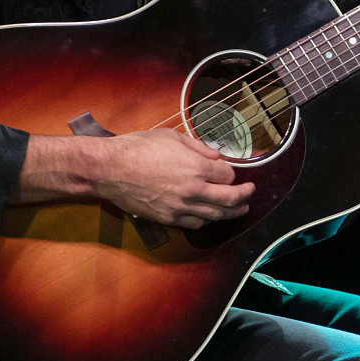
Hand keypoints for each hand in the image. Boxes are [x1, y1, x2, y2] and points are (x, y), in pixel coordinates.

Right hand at [92, 128, 254, 229]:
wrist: (109, 169)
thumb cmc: (138, 148)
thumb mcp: (172, 137)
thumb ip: (199, 148)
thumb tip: (216, 156)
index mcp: (197, 168)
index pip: (228, 176)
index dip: (231, 173)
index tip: (228, 170)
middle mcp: (193, 190)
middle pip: (229, 199)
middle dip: (244, 196)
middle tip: (250, 193)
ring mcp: (180, 207)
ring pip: (214, 215)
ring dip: (230, 213)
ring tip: (239, 210)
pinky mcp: (168, 218)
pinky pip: (195, 224)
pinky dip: (206, 220)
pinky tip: (210, 216)